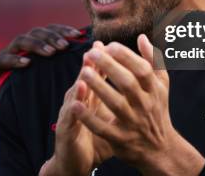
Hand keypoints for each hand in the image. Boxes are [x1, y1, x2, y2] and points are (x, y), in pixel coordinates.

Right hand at [0, 24, 80, 113]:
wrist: (3, 112)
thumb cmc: (32, 93)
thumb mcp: (50, 77)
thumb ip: (65, 65)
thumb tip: (89, 55)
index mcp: (35, 46)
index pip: (50, 30)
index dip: (62, 30)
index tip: (77, 35)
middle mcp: (20, 47)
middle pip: (36, 32)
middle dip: (51, 37)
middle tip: (64, 46)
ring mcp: (6, 55)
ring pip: (20, 41)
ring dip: (37, 45)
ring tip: (50, 53)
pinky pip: (3, 59)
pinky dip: (15, 59)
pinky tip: (27, 63)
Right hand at [40, 42, 111, 175]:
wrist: (76, 160)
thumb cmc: (98, 134)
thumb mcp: (111, 113)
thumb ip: (121, 94)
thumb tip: (139, 76)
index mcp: (90, 95)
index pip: (96, 73)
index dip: (103, 60)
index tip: (110, 45)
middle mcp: (78, 100)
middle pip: (83, 78)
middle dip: (91, 65)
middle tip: (96, 50)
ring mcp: (69, 113)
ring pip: (73, 95)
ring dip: (80, 83)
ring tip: (85, 71)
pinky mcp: (65, 130)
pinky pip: (69, 119)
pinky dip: (74, 110)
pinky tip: (76, 104)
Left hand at [75, 35, 204, 174]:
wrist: (160, 150)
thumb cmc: (157, 110)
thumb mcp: (161, 86)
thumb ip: (153, 61)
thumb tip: (142, 36)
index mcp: (154, 91)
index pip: (142, 70)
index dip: (127, 56)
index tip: (109, 45)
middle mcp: (145, 106)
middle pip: (128, 84)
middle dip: (110, 67)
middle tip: (92, 53)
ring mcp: (133, 124)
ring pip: (115, 104)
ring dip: (99, 87)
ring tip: (83, 71)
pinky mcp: (120, 140)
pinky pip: (103, 129)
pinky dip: (89, 118)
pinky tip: (75, 105)